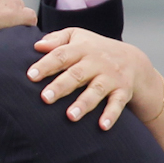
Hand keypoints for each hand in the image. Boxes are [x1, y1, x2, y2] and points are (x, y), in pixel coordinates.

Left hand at [29, 28, 163, 129]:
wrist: (132, 59)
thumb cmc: (94, 49)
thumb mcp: (77, 36)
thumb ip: (57, 39)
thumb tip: (37, 45)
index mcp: (82, 48)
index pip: (61, 55)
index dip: (46, 65)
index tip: (31, 76)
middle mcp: (97, 62)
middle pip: (77, 74)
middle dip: (61, 86)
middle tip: (45, 98)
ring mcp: (111, 77)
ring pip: (96, 91)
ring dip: (83, 104)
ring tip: (70, 116)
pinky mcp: (123, 91)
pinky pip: (117, 104)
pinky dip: (111, 115)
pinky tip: (102, 126)